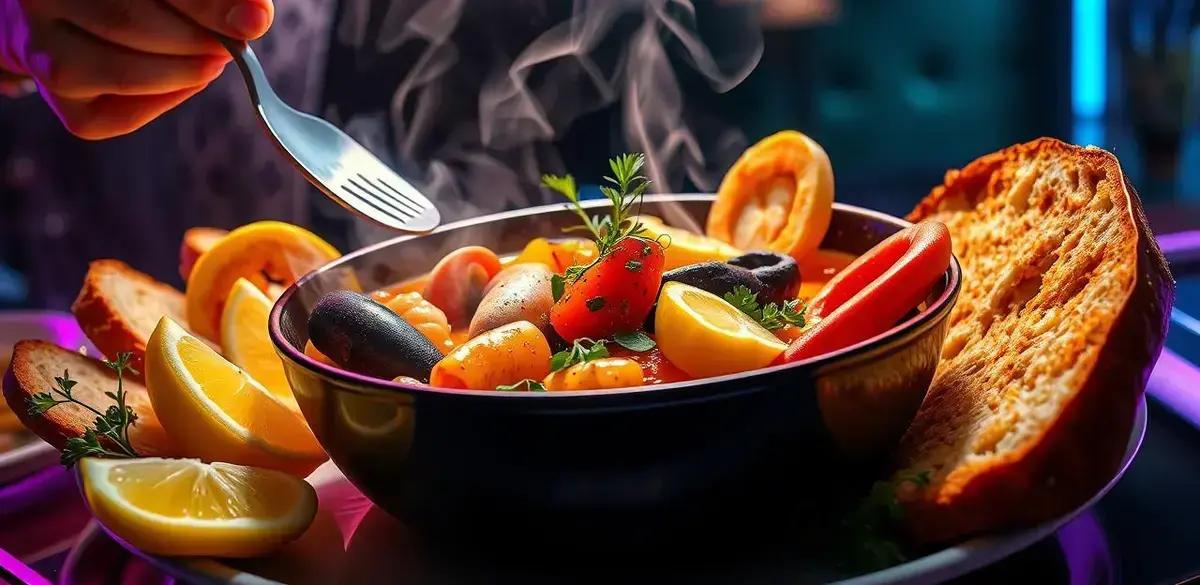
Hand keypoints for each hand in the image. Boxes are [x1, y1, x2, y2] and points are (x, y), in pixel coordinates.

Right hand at [0, 0, 273, 139]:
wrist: (63, 12)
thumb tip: (254, 19)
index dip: (206, 4)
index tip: (253, 21)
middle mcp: (39, 1)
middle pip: (132, 23)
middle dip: (200, 39)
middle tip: (231, 42)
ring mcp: (39, 51)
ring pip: (125, 72)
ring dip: (186, 71)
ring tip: (211, 58)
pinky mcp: (59, 100)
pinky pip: (120, 115)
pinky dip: (166, 99)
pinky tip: (179, 78)